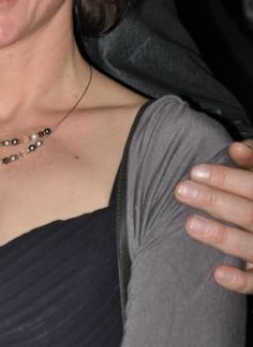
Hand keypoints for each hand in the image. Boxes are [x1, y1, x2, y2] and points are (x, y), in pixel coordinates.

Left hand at [175, 141, 252, 292]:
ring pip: (252, 247)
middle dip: (216, 201)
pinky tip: (218, 273)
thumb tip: (234, 148)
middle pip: (249, 214)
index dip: (227, 179)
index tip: (195, 171)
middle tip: (181, 190)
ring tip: (191, 224)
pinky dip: (242, 280)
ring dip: (223, 236)